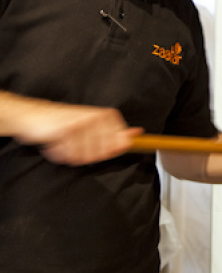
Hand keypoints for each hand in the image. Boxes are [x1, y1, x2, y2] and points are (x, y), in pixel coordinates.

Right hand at [12, 102, 142, 165]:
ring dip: (71, 155)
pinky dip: (60, 155)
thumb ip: (115, 131)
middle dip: (85, 154)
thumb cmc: (63, 122)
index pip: (118, 145)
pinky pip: (70, 156)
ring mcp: (83, 124)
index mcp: (106, 116)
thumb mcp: (91, 125)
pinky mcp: (67, 131)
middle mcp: (97, 118)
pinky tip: (55, 144)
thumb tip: (137, 133)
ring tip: (63, 142)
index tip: (90, 145)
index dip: (106, 151)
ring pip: (85, 157)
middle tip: (73, 143)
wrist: (32, 115)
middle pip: (102, 153)